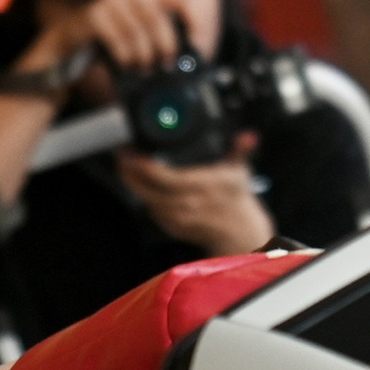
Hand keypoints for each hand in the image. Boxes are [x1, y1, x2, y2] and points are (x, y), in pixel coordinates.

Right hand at [66, 0, 198, 76]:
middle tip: (166, 65)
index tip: (196, 43)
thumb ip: (157, 38)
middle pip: (156, 19)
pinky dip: (124, 54)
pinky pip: (114, 37)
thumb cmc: (110, 40)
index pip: (177, 0)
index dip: (190, 22)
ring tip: (144, 69)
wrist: (70, 41)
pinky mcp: (92, 15)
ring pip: (136, 30)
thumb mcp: (138, 34)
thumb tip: (182, 59)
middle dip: (165, 45)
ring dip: (143, 54)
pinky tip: (126, 64)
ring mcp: (109, 0)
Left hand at [117, 139, 276, 254]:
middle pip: (148, 190)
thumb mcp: (240, 172)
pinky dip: (145, 198)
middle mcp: (186, 204)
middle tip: (121, 157)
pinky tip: (140, 185)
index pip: (165, 178)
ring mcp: (178, 218)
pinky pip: (152, 210)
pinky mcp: (173, 227)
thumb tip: (249, 137)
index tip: (132, 153)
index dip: (144, 166)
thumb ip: (241, 151)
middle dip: (130, 174)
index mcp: (201, 187)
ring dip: (134, 185)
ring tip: (126, 167)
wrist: (239, 232)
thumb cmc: (237, 200)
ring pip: (147, 201)